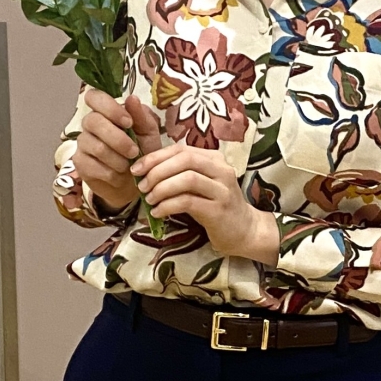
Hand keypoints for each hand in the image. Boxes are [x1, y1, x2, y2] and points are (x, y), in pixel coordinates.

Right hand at [72, 89, 161, 211]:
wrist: (135, 183)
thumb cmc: (142, 152)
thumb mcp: (148, 133)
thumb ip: (141, 116)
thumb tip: (132, 98)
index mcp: (106, 111)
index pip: (94, 97)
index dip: (109, 107)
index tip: (128, 122)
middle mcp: (90, 124)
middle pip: (93, 121)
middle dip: (118, 139)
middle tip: (134, 151)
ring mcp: (83, 143)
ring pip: (96, 146)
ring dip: (117, 159)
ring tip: (129, 165)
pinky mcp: (80, 163)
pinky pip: (93, 166)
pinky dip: (111, 174)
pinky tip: (118, 176)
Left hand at [131, 143, 279, 263]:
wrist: (243, 231)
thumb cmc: (215, 206)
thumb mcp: (199, 185)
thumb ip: (179, 174)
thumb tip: (145, 171)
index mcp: (214, 159)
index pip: (181, 149)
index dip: (155, 157)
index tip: (136, 169)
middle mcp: (221, 170)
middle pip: (184, 160)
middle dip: (157, 171)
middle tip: (142, 186)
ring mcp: (222, 190)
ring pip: (187, 179)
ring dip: (162, 188)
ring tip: (149, 199)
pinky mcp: (218, 210)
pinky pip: (188, 202)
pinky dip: (168, 206)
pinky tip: (157, 213)